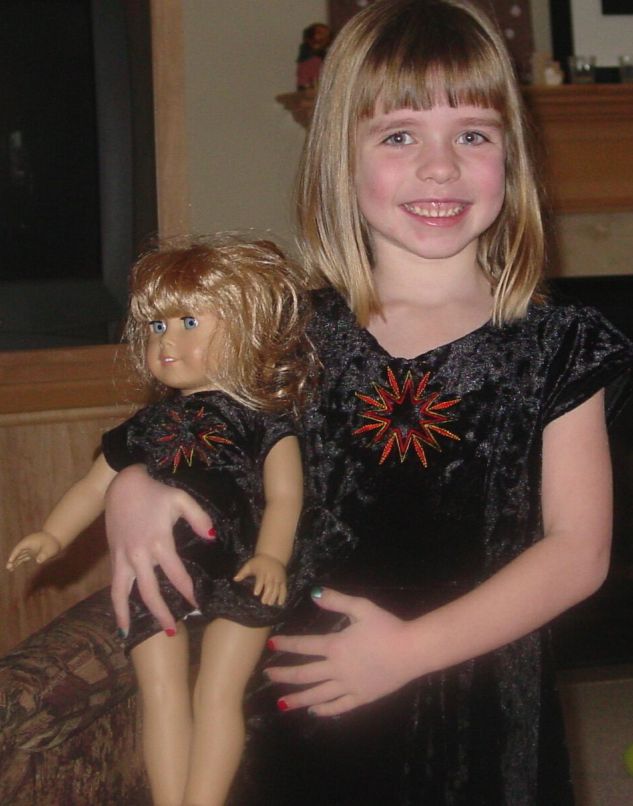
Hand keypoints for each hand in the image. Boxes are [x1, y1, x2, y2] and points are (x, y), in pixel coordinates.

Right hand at [6, 531, 62, 569]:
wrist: (57, 540)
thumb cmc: (53, 543)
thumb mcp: (49, 549)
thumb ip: (44, 555)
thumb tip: (38, 561)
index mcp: (29, 541)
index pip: (19, 548)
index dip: (14, 554)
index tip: (11, 560)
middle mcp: (27, 545)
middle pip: (17, 552)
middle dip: (12, 559)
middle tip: (8, 567)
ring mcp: (29, 549)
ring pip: (19, 555)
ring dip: (14, 562)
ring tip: (9, 569)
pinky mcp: (32, 553)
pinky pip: (23, 557)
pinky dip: (18, 562)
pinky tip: (13, 567)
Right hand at [105, 465, 213, 634]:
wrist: (122, 485)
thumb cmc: (155, 492)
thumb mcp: (181, 499)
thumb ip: (199, 518)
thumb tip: (212, 538)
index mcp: (159, 542)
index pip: (176, 575)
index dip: (188, 592)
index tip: (198, 605)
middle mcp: (139, 554)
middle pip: (149, 591)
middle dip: (161, 613)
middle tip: (173, 631)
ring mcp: (123, 557)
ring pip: (123, 593)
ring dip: (128, 615)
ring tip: (131, 635)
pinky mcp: (113, 557)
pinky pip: (113, 585)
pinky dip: (115, 604)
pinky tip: (118, 618)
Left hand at [234, 553, 287, 605]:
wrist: (272, 556)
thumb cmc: (258, 562)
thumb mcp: (249, 565)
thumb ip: (242, 573)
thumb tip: (235, 579)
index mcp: (262, 571)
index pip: (261, 579)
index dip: (259, 586)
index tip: (256, 593)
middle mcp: (271, 575)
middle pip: (270, 585)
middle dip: (267, 594)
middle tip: (263, 602)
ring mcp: (278, 578)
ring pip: (277, 588)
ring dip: (274, 596)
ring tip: (270, 604)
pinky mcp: (283, 580)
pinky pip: (284, 589)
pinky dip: (283, 596)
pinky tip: (280, 603)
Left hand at [266, 588, 415, 715]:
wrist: (411, 651)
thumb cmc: (387, 626)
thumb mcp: (362, 607)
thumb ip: (337, 600)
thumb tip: (314, 593)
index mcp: (335, 646)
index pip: (304, 646)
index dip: (286, 644)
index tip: (270, 645)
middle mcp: (337, 669)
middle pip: (305, 675)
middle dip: (284, 675)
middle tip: (268, 676)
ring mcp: (349, 686)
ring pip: (318, 695)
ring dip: (298, 699)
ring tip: (281, 704)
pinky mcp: (362, 697)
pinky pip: (339, 706)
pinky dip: (325, 710)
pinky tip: (314, 712)